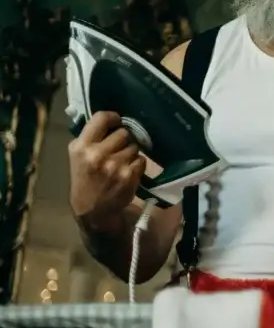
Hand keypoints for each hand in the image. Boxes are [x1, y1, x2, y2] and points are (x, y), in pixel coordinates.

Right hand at [68, 111, 145, 226]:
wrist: (92, 210)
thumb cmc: (85, 179)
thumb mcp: (78, 157)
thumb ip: (91, 137)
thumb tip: (111, 119)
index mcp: (81, 147)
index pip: (101, 118)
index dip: (113, 117)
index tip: (117, 121)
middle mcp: (97, 154)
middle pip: (124, 133)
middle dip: (123, 140)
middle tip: (117, 149)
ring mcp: (114, 165)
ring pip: (134, 147)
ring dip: (131, 153)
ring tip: (121, 163)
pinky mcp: (128, 176)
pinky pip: (141, 160)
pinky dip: (137, 165)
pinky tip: (127, 172)